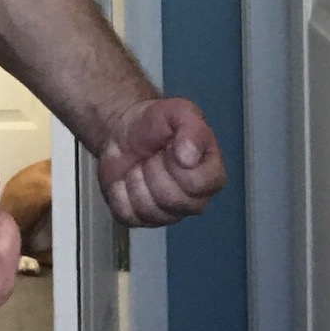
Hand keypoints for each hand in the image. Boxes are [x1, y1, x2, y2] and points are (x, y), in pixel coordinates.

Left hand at [97, 97, 225, 226]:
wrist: (124, 130)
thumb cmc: (157, 123)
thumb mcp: (179, 111)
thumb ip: (192, 128)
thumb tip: (190, 157)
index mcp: (210, 175)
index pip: (198, 184)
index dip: (178, 165)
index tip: (170, 148)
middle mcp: (193, 200)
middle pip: (172, 200)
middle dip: (154, 170)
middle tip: (154, 156)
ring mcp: (167, 213)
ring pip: (149, 210)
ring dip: (136, 181)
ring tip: (141, 166)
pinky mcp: (140, 219)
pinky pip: (127, 215)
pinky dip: (119, 193)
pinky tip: (126, 179)